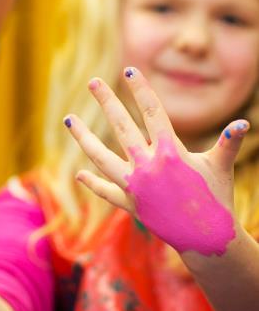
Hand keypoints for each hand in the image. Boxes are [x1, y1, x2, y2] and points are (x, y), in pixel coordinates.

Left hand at [65, 67, 246, 255]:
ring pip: (101, 156)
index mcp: (170, 152)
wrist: (205, 239)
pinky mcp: (129, 204)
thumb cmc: (216, 199)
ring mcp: (134, 186)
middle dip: (107, 102)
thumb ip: (228, 143)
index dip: (141, 91)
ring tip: (69, 120)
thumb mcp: (220, 167)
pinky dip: (93, 183)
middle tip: (94, 82)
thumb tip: (243, 124)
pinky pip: (106, 190)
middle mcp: (147, 166)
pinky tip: (80, 174)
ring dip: (84, 137)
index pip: (152, 114)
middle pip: (121, 127)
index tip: (129, 71)